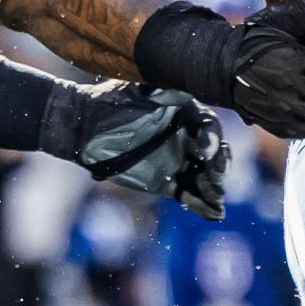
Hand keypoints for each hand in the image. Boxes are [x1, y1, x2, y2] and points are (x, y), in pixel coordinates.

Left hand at [41, 81, 230, 219]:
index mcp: (185, 113)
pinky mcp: (166, 183)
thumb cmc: (111, 102)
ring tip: (216, 199)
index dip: (212, 138)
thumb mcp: (139, 92)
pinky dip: (202, 205)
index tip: (205, 151)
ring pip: (205, 177)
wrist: (84, 126)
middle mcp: (187, 137)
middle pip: (214, 153)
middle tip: (216, 176)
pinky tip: (214, 214)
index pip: (208, 125)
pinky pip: (189, 195)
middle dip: (220, 165)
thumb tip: (182, 95)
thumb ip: (161, 96)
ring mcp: (178, 161)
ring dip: (214, 188)